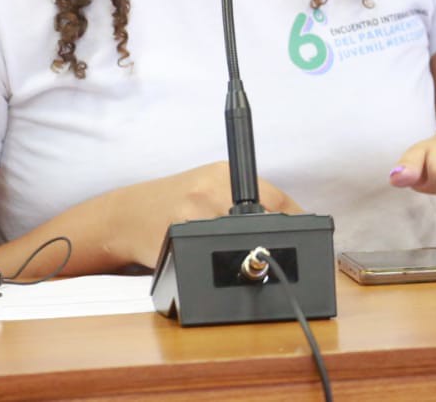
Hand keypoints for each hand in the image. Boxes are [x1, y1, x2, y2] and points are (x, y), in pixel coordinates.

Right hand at [106, 161, 302, 268]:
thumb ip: (243, 199)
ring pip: (244, 240)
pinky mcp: (181, 236)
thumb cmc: (173, 202)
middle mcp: (212, 187)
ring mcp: (196, 212)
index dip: (296, 221)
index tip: (308, 237)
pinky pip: (215, 256)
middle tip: (276, 254)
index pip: (277, 198)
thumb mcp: (209, 186)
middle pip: (267, 219)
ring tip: (247, 260)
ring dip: (250, 254)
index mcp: (224, 172)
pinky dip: (223, 263)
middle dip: (276, 241)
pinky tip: (219, 263)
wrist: (126, 215)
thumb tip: (289, 221)